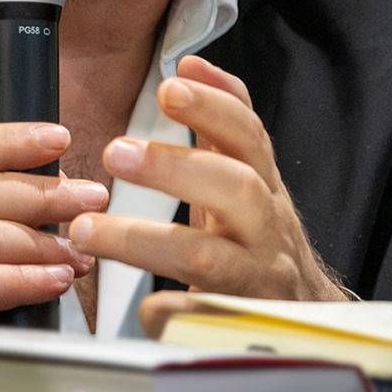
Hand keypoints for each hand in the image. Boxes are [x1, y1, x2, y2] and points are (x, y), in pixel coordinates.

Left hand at [68, 56, 346, 318]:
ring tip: (88, 230)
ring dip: (145, 240)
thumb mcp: (250, 176)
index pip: (248, 137)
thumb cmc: (260, 238)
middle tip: (116, 153)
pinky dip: (172, 312)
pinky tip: (141, 308)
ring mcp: (254, 278)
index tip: (172, 84)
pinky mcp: (236, 325)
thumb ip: (222, 126)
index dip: (215, 107)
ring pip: (209, 257)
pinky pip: (203, 321)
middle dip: (176, 167)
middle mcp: (266, 228)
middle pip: (237, 189)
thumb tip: (191, 66)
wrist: (304, 315)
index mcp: (264, 186)